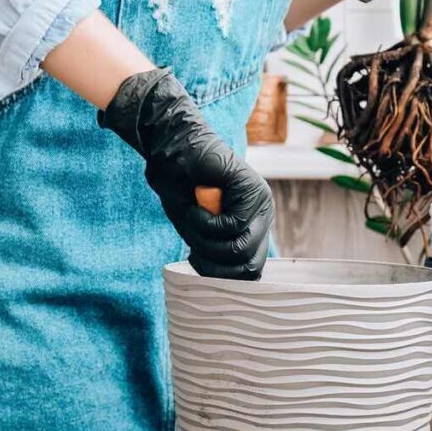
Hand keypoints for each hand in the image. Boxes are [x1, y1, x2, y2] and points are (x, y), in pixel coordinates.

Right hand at [98, 69, 273, 279]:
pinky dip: (204, 221)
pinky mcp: (250, 187)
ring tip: (192, 216)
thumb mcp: (197, 230)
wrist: (170, 146)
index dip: (224, 277)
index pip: (252, 270)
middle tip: (192, 245)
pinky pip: (232, 224)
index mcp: (252, 225)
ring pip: (239, 247)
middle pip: (249, 265)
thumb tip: (230, 284)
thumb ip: (214, 252)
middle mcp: (261, 213)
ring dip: (205, 240)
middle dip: (214, 263)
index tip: (199, 264)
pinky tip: (195, 203)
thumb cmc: (180, 187)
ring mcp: (259, 200)